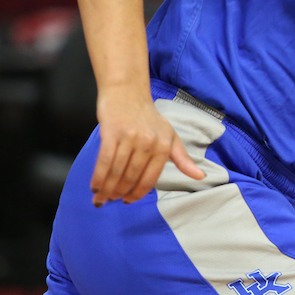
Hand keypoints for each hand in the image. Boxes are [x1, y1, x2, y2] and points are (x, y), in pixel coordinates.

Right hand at [91, 85, 205, 205]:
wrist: (127, 93)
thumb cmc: (149, 118)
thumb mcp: (170, 136)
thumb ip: (182, 159)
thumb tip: (200, 176)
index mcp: (164, 145)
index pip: (150, 178)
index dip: (137, 193)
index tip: (128, 201)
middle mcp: (148, 142)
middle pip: (131, 177)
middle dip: (119, 193)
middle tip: (111, 200)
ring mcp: (129, 137)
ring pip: (117, 171)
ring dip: (107, 188)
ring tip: (101, 197)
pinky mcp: (111, 133)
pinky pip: (104, 161)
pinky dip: (98, 176)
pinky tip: (94, 186)